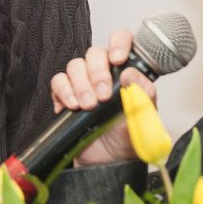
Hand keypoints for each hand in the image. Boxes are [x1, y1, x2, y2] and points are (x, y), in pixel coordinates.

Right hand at [49, 29, 156, 165]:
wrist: (109, 163)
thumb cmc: (128, 138)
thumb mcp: (144, 116)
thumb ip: (143, 92)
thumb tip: (129, 73)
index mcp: (125, 71)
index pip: (121, 40)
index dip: (118, 43)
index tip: (118, 59)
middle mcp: (104, 73)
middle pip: (94, 53)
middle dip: (97, 72)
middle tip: (103, 96)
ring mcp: (83, 83)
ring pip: (75, 66)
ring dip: (80, 85)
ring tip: (88, 106)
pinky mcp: (65, 96)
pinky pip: (58, 82)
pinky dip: (64, 92)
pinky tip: (72, 106)